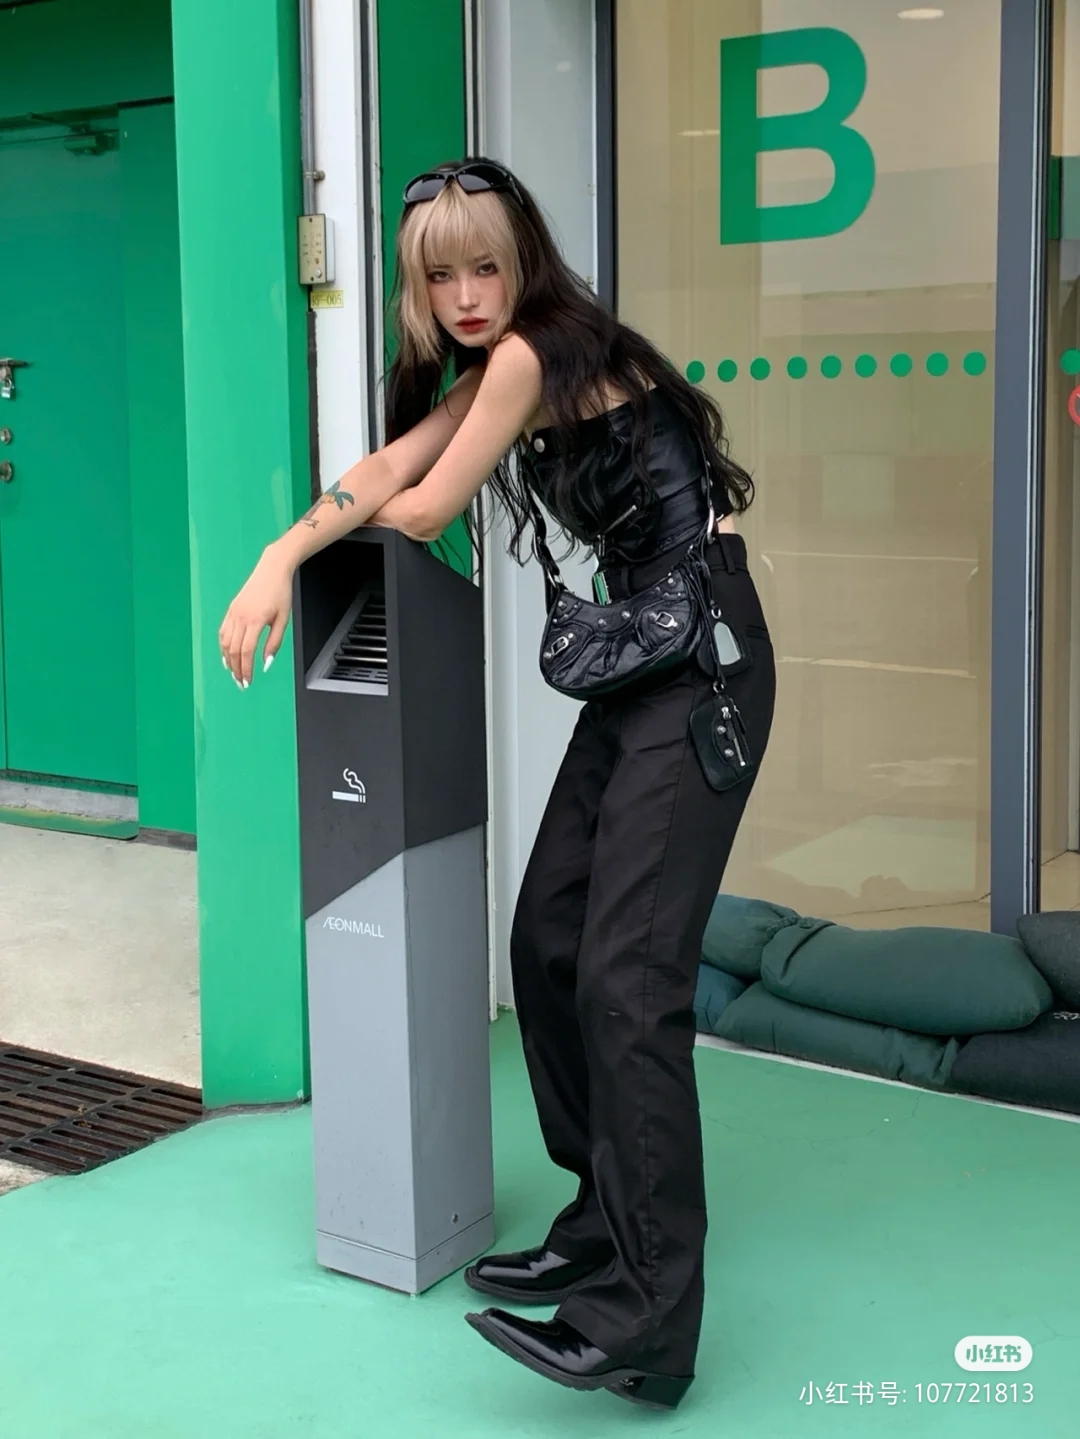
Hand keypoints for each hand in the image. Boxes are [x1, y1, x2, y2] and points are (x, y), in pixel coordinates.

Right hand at [219, 546, 294, 686]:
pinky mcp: (231, 610)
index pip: (246, 652)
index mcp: (255, 620)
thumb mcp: (283, 620)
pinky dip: (223, 646)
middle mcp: (240, 617)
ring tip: (234, 673)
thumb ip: (274, 642)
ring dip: (228, 660)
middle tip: (241, 683)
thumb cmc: (280, 593)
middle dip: (236, 669)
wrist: (271, 570)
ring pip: (225, 642)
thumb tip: (266, 663)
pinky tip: (227, 656)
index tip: (248, 682)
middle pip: (233, 650)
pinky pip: (223, 632)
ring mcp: (233, 613)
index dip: (246, 669)